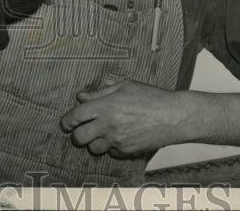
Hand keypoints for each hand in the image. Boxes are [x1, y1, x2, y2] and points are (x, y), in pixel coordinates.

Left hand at [59, 79, 203, 156]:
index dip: (66, 121)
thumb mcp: (124, 86)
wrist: (172, 116)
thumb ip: (99, 93)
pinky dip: (110, 147)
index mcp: (105, 106)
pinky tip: (118, 137)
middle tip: (81, 129)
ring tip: (101, 133)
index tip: (66, 122)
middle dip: (77, 134)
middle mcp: (108, 126)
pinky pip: (110, 153)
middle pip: (79, 138)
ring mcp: (117, 141)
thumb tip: (81, 96)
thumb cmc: (150, 97)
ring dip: (93, 142)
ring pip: (93, 149)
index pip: (75, 117)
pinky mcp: (126, 151)